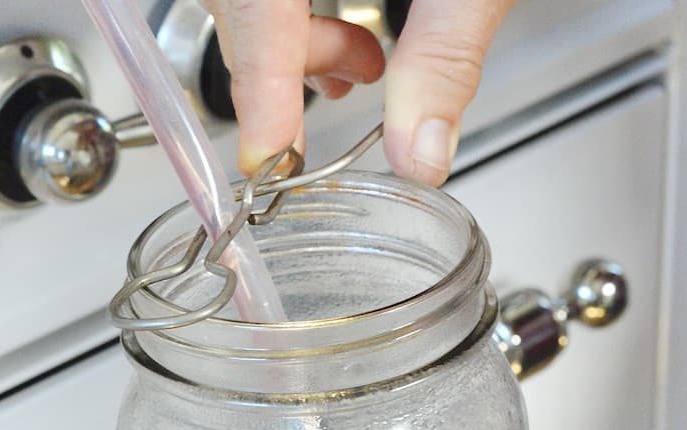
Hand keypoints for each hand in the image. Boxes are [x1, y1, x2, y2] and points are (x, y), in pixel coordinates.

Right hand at [206, 0, 517, 185]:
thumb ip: (447, 53)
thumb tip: (420, 152)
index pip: (256, 2)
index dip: (258, 84)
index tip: (270, 157)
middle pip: (239, 3)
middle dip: (276, 66)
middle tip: (336, 109)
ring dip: (291, 49)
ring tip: (364, 72)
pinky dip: (294, 23)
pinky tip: (352, 47)